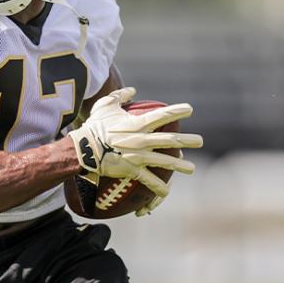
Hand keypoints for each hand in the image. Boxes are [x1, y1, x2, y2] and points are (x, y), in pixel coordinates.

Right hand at [67, 87, 203, 198]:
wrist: (83, 149)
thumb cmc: (94, 126)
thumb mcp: (105, 105)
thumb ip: (120, 95)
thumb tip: (133, 90)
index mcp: (138, 123)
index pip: (163, 115)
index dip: (178, 111)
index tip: (190, 109)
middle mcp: (143, 140)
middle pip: (171, 140)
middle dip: (188, 140)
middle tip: (200, 141)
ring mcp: (139, 156)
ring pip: (165, 161)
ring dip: (180, 165)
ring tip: (191, 168)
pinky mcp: (133, 170)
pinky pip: (149, 180)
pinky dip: (158, 187)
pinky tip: (166, 192)